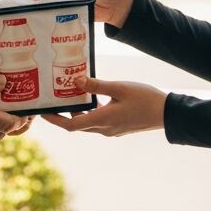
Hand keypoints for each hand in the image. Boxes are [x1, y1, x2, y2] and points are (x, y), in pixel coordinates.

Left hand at [41, 77, 165, 136]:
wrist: (168, 113)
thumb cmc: (145, 99)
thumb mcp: (120, 87)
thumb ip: (97, 86)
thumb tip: (76, 82)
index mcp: (102, 120)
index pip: (71, 125)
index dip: (55, 120)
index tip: (43, 112)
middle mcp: (105, 128)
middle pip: (77, 124)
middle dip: (63, 114)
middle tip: (53, 101)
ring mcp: (112, 129)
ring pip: (88, 122)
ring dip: (78, 111)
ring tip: (70, 95)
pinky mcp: (119, 127)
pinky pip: (99, 121)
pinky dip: (91, 111)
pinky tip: (92, 98)